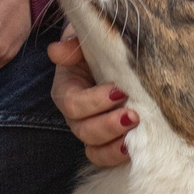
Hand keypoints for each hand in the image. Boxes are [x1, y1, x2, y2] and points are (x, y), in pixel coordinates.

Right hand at [49, 30, 135, 167]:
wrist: (117, 54)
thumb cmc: (99, 44)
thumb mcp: (85, 37)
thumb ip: (72, 42)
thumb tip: (58, 51)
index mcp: (67, 89)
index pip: (72, 103)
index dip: (94, 102)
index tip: (119, 91)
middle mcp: (76, 114)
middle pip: (84, 130)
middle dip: (108, 125)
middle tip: (133, 115)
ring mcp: (92, 129)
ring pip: (94, 148)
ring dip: (114, 145)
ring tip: (136, 134)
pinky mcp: (108, 140)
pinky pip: (106, 157)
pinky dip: (117, 156)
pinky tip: (134, 149)